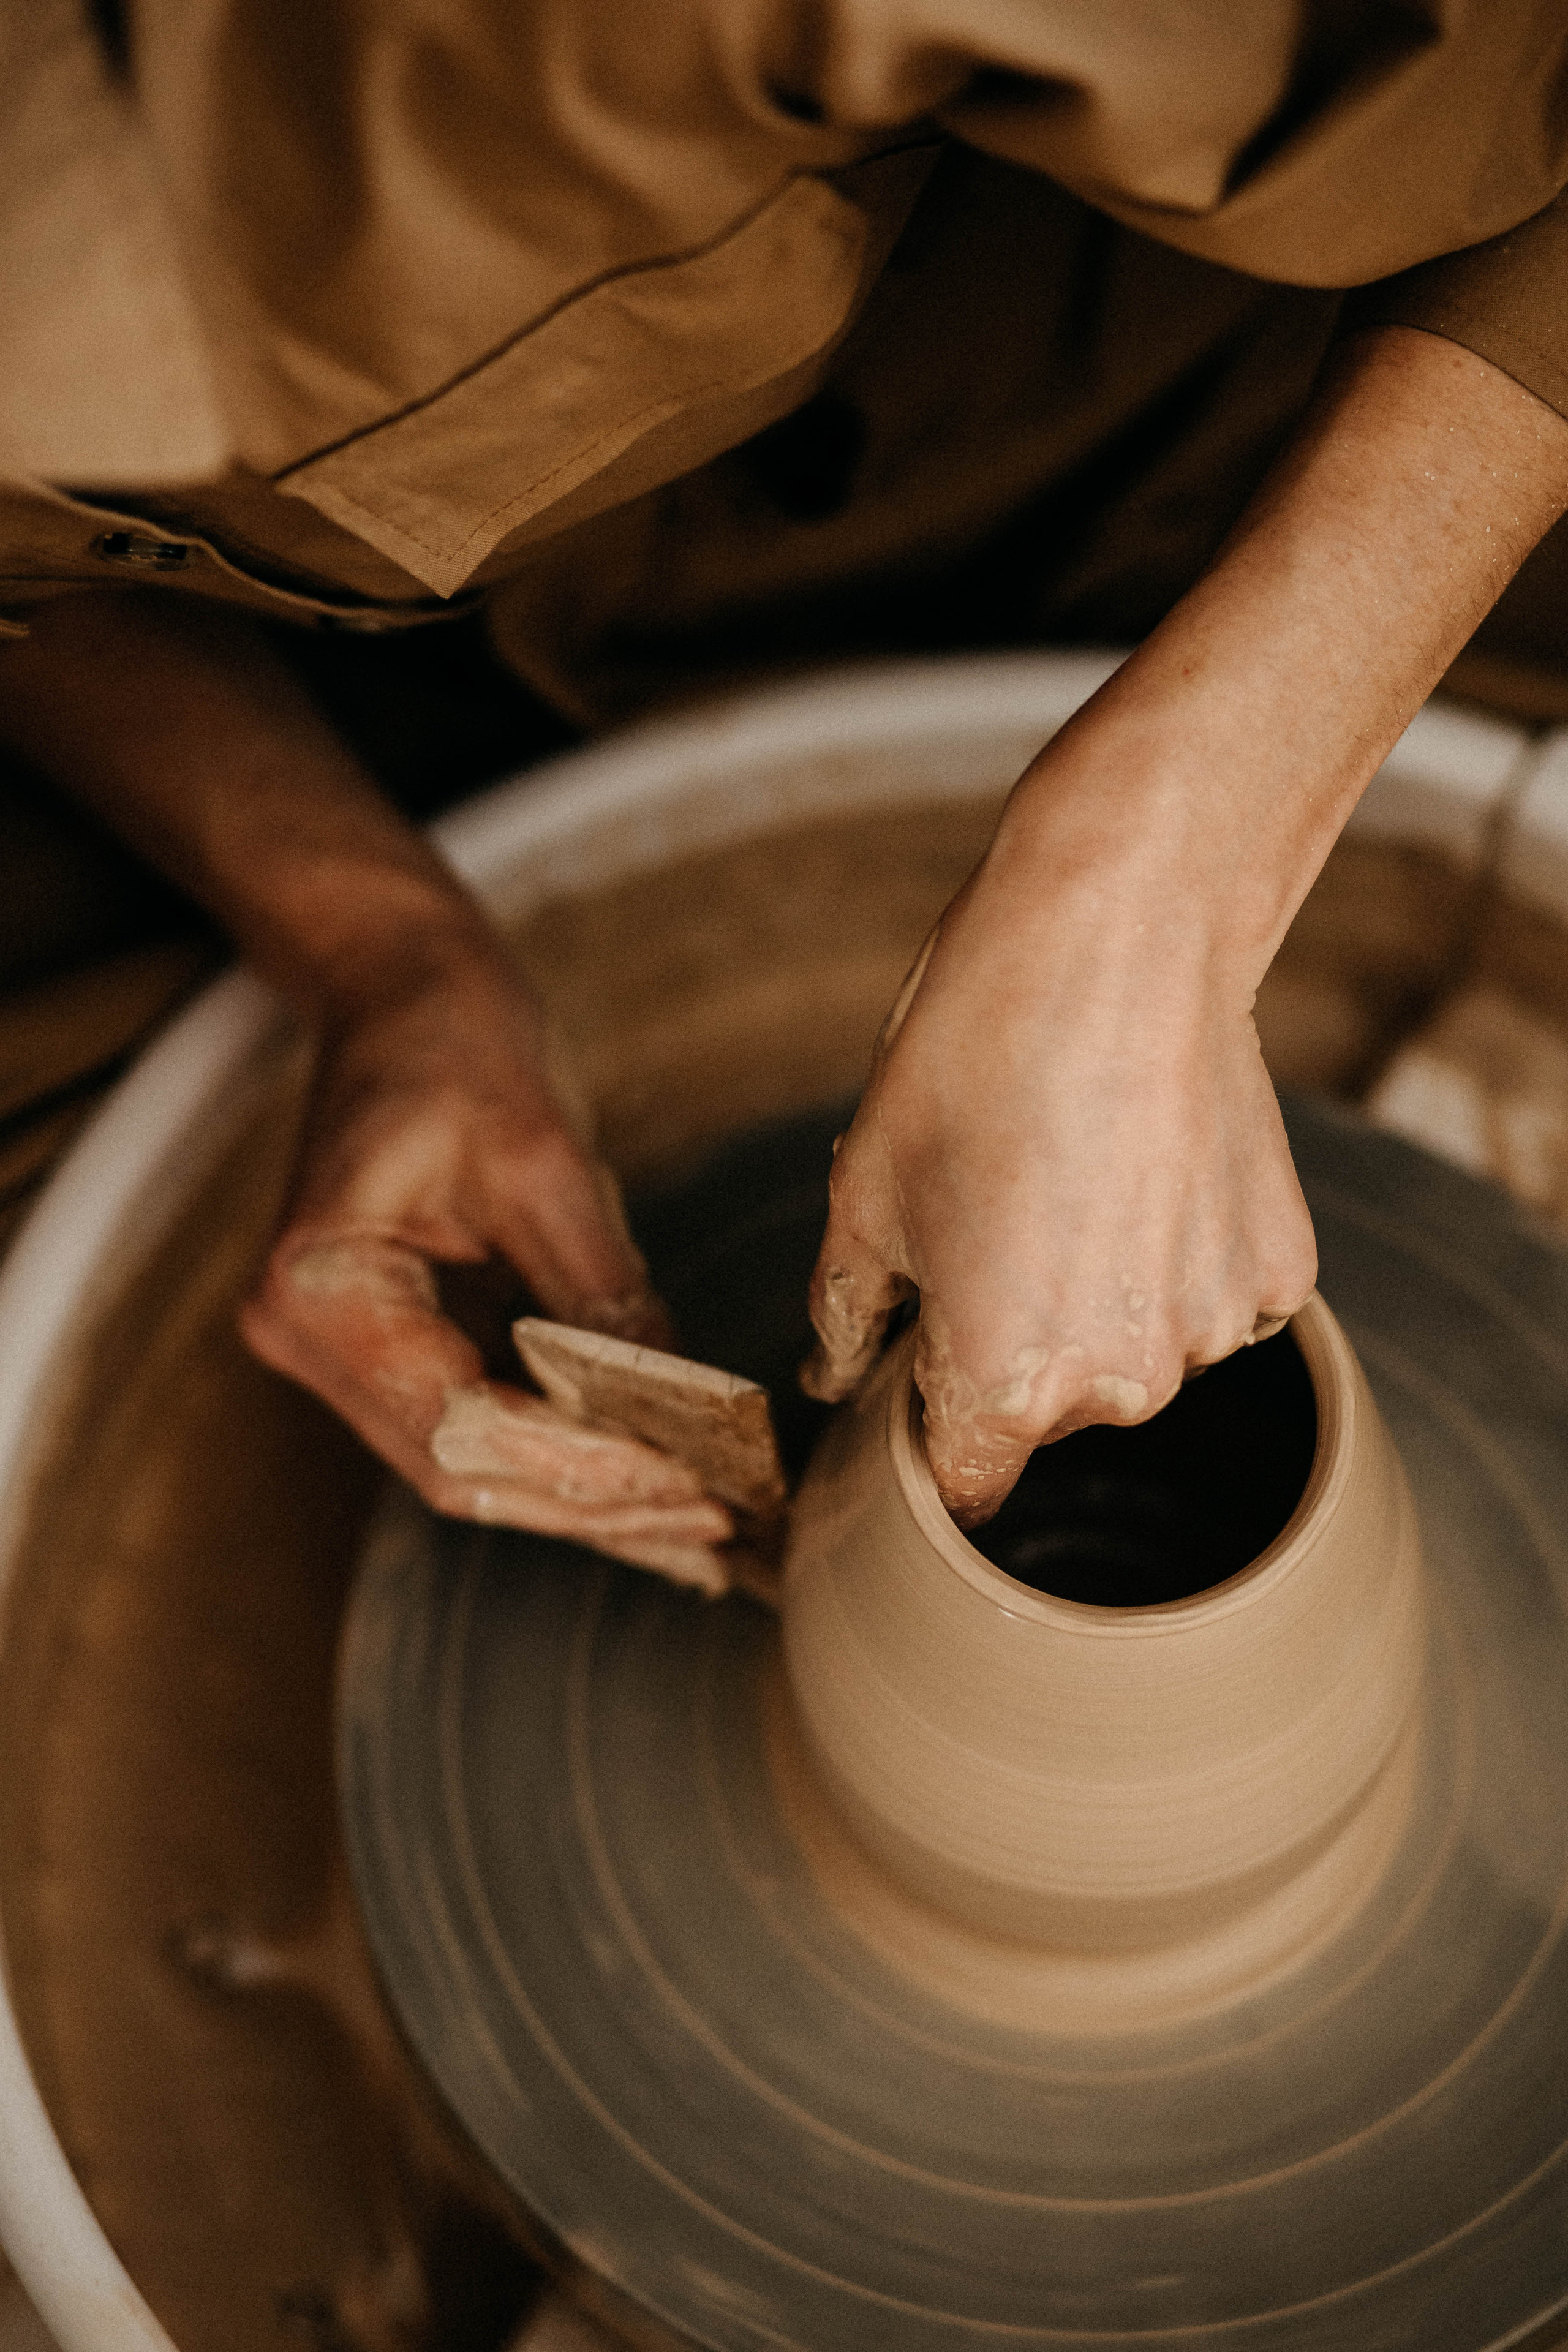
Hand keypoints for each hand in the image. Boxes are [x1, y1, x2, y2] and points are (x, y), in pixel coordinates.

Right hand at [239, 950, 734, 1585]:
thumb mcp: (540, 1157)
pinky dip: (565, 1454)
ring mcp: (344, 1348)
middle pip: (462, 1470)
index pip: (461, 1427)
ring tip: (699, 1530)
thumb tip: (680, 1402)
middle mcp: (310, 1339)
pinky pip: (483, 1422)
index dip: (581, 1471)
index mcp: (320, 1293)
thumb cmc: (452, 1041)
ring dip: (587, 1499)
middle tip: (718, 1528)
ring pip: (474, 1465)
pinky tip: (648, 1482)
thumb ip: (599, 1288)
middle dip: (594, 1505)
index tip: (692, 1488)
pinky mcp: (393, 1341)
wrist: (398, 984)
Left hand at [802, 771, 1316, 1526]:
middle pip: (1051, 1416)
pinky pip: (1211, 1302)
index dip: (931, 1433)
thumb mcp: (865, 1193)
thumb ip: (845, 1319)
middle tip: (994, 1222)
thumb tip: (832, 1381)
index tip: (922, 1373)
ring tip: (1073, 1178)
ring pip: (1136, 1355)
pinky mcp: (1282, 1272)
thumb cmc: (971, 1057)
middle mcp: (1124, 1386)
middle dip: (1012, 1347)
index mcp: (1006, 1386)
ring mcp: (1214, 1331)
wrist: (1120, 936)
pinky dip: (1178, 1259)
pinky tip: (1148, 1169)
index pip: (965, 1484)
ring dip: (1101, 1301)